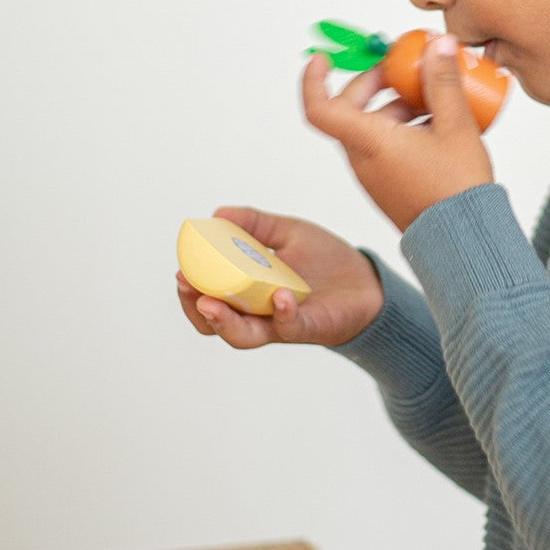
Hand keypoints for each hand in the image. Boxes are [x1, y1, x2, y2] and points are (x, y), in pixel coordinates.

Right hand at [176, 206, 383, 348]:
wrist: (367, 282)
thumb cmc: (325, 261)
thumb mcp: (287, 233)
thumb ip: (254, 223)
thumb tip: (218, 214)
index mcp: (246, 292)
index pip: (207, 300)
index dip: (190, 292)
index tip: (182, 273)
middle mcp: (257, 314)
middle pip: (214, 325)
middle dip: (196, 309)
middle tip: (190, 289)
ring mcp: (280, 324)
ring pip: (242, 336)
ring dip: (224, 322)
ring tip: (213, 303)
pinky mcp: (307, 328)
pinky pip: (288, 327)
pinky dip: (281, 313)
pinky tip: (280, 295)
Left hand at [302, 34, 493, 230]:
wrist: (463, 240)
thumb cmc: (456, 190)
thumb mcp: (456, 126)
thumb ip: (444, 81)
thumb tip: (438, 45)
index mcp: (370, 143)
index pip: (320, 108)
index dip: (315, 79)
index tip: (324, 58)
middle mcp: (363, 159)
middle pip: (350, 109)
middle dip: (375, 82)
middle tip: (404, 68)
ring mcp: (374, 174)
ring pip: (371, 126)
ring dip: (396, 104)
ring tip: (435, 96)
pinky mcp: (388, 184)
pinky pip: (385, 145)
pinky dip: (403, 127)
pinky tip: (438, 122)